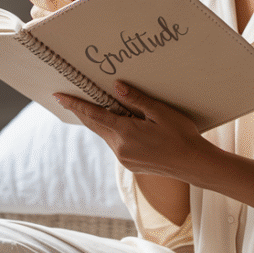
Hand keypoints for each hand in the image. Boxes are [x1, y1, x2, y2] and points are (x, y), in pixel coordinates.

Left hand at [54, 81, 202, 178]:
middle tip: (67, 98)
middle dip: (81, 111)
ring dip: (98, 121)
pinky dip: (111, 132)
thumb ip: (136, 100)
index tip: (59, 96)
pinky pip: (115, 144)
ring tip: (92, 107)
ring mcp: (124, 159)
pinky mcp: (131, 165)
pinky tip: (116, 125)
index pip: (94, 115)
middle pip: (95, 125)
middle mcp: (120, 148)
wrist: (194, 164)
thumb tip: (116, 87)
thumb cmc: (182, 135)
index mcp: (126, 132)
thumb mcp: (161, 112)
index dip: (75, 104)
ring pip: (105, 135)